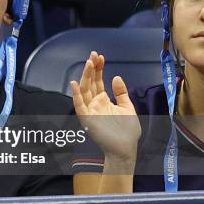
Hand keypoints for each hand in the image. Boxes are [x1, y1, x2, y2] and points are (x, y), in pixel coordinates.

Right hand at [70, 51, 140, 165]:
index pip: (98, 81)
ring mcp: (90, 110)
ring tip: (88, 63)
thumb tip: (116, 77)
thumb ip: (121, 93)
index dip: (98, 69)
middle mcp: (94, 103)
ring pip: (84, 90)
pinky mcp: (87, 118)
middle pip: (90, 83)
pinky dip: (76, 95)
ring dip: (85, 77)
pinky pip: (79, 105)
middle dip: (91, 69)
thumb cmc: (127, 131)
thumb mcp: (127, 107)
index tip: (100, 56)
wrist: (125, 148)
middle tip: (93, 55)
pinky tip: (75, 83)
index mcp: (103, 100)